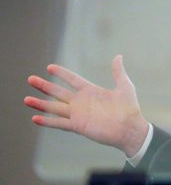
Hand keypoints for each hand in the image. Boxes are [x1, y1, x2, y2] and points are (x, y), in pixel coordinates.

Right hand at [24, 55, 148, 156]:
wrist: (130, 129)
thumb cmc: (129, 109)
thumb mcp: (124, 87)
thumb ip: (118, 72)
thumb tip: (118, 56)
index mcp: (91, 91)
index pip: (72, 80)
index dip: (62, 74)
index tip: (50, 67)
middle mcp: (82, 102)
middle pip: (59, 92)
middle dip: (44, 86)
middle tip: (30, 79)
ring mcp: (78, 114)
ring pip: (55, 107)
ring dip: (40, 104)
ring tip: (26, 99)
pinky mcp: (78, 126)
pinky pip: (59, 123)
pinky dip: (47, 121)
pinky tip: (35, 118)